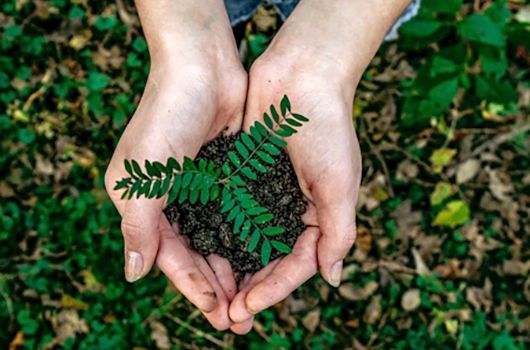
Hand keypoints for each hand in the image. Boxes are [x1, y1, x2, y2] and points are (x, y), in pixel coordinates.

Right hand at [104, 16, 249, 328]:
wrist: (202, 67)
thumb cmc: (166, 116)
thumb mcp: (143, 175)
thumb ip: (138, 226)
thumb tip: (134, 275)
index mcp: (144, 204)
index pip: (170, 257)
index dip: (193, 287)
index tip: (217, 313)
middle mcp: (172, 201)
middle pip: (196, 255)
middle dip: (217, 288)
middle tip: (240, 320)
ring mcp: (201, 189)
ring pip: (219, 240)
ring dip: (235, 269)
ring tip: (254, 299)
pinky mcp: (226, 176)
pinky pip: (237, 216)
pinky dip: (247, 239)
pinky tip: (263, 259)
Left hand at [228, 53, 361, 327]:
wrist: (301, 77)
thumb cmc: (328, 129)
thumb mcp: (340, 184)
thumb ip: (338, 232)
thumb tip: (333, 279)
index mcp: (318, 216)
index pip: (296, 264)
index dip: (274, 289)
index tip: (248, 306)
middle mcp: (290, 210)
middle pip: (269, 260)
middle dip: (250, 288)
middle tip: (227, 315)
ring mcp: (265, 194)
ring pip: (245, 242)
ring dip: (231, 269)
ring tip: (212, 295)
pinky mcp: (242, 176)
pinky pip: (229, 211)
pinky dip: (217, 233)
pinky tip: (200, 251)